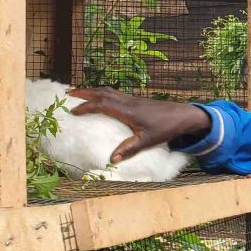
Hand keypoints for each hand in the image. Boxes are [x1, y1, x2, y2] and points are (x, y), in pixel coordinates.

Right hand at [68, 87, 210, 162]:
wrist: (182, 115)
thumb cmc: (166, 128)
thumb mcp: (147, 141)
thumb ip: (130, 149)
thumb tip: (112, 159)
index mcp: (127, 111)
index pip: (101, 105)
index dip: (86, 107)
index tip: (73, 111)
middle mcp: (127, 102)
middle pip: (102, 93)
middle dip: (84, 92)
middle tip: (68, 92)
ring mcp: (132, 99)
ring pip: (108, 91)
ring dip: (93, 90)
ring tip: (79, 92)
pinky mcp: (136, 100)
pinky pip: (115, 93)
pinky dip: (103, 92)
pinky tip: (101, 97)